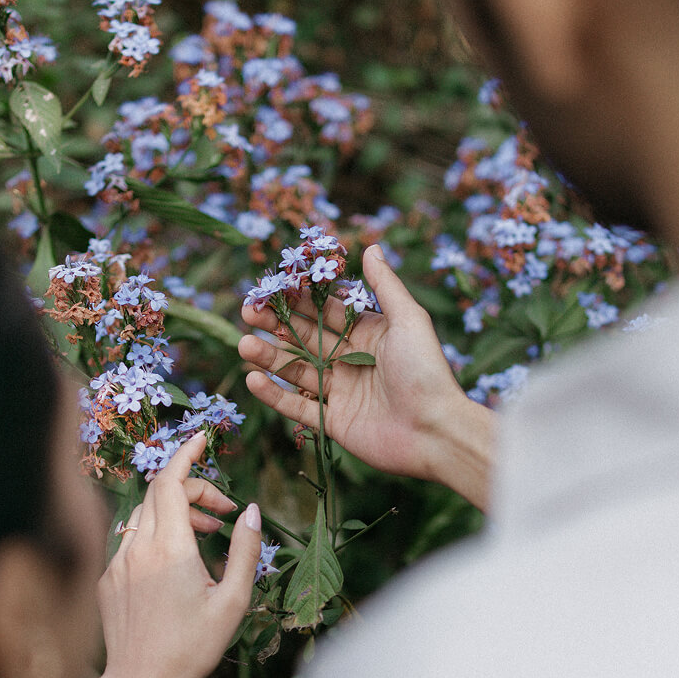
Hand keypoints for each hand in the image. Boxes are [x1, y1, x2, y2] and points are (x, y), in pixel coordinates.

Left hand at [2, 432, 262, 677]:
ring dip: (175, 512)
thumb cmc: (190, 648)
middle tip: (223, 513)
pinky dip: (155, 533)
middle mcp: (137, 546)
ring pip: (144, 514)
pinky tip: (176, 562)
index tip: (202, 438)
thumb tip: (251, 511)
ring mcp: (116, 561)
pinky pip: (130, 538)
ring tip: (206, 535)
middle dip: (193, 488)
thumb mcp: (232, 601)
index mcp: (169, 547)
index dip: (187, 454)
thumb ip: (245, 550)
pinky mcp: (106, 577)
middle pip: (159, 492)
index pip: (171, 480)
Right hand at [239, 244, 494, 509]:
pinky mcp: (334, 423)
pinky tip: (253, 379)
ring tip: (243, 343)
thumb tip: (371, 247)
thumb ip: (385, 285)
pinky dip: (274, 395)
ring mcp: (341, 392)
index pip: (325, 311)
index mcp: (369, 334)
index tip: (271, 286)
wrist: (435, 430)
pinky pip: (298, 407)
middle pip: (305, 338)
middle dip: (275, 325)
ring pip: (296, 370)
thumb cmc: (426, 370)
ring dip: (268, 357)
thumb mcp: (409, 320)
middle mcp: (352, 360)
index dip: (298, 299)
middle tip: (247, 311)